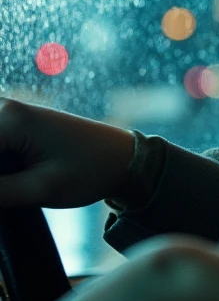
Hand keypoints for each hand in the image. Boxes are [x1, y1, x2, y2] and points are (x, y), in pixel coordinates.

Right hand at [0, 98, 135, 207]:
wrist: (124, 157)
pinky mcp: (12, 122)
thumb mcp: (41, 189)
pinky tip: (10, 182)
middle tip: (10, 192)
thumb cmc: (91, 171)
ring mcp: (7, 112)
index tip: (5, 193)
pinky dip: (0, 166)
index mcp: (9, 117)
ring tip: (13, 189)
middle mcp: (4, 107)